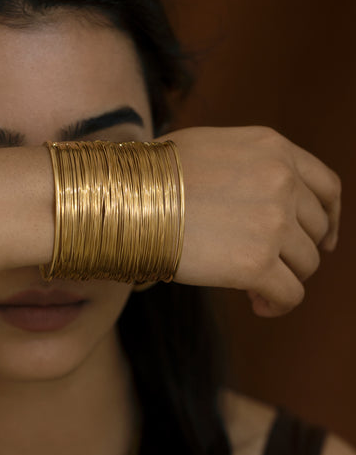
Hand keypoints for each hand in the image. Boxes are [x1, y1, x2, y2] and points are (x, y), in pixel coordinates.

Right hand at [163, 126, 340, 315]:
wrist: (126, 201)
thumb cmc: (152, 177)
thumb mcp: (212, 149)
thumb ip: (249, 167)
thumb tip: (256, 200)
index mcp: (275, 149)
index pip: (327, 187)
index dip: (328, 219)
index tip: (322, 240)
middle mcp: (283, 182)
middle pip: (316, 230)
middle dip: (296, 253)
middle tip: (268, 268)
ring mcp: (274, 223)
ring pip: (306, 265)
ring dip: (284, 279)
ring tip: (255, 289)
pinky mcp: (258, 263)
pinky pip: (290, 294)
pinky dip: (277, 305)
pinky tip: (258, 305)